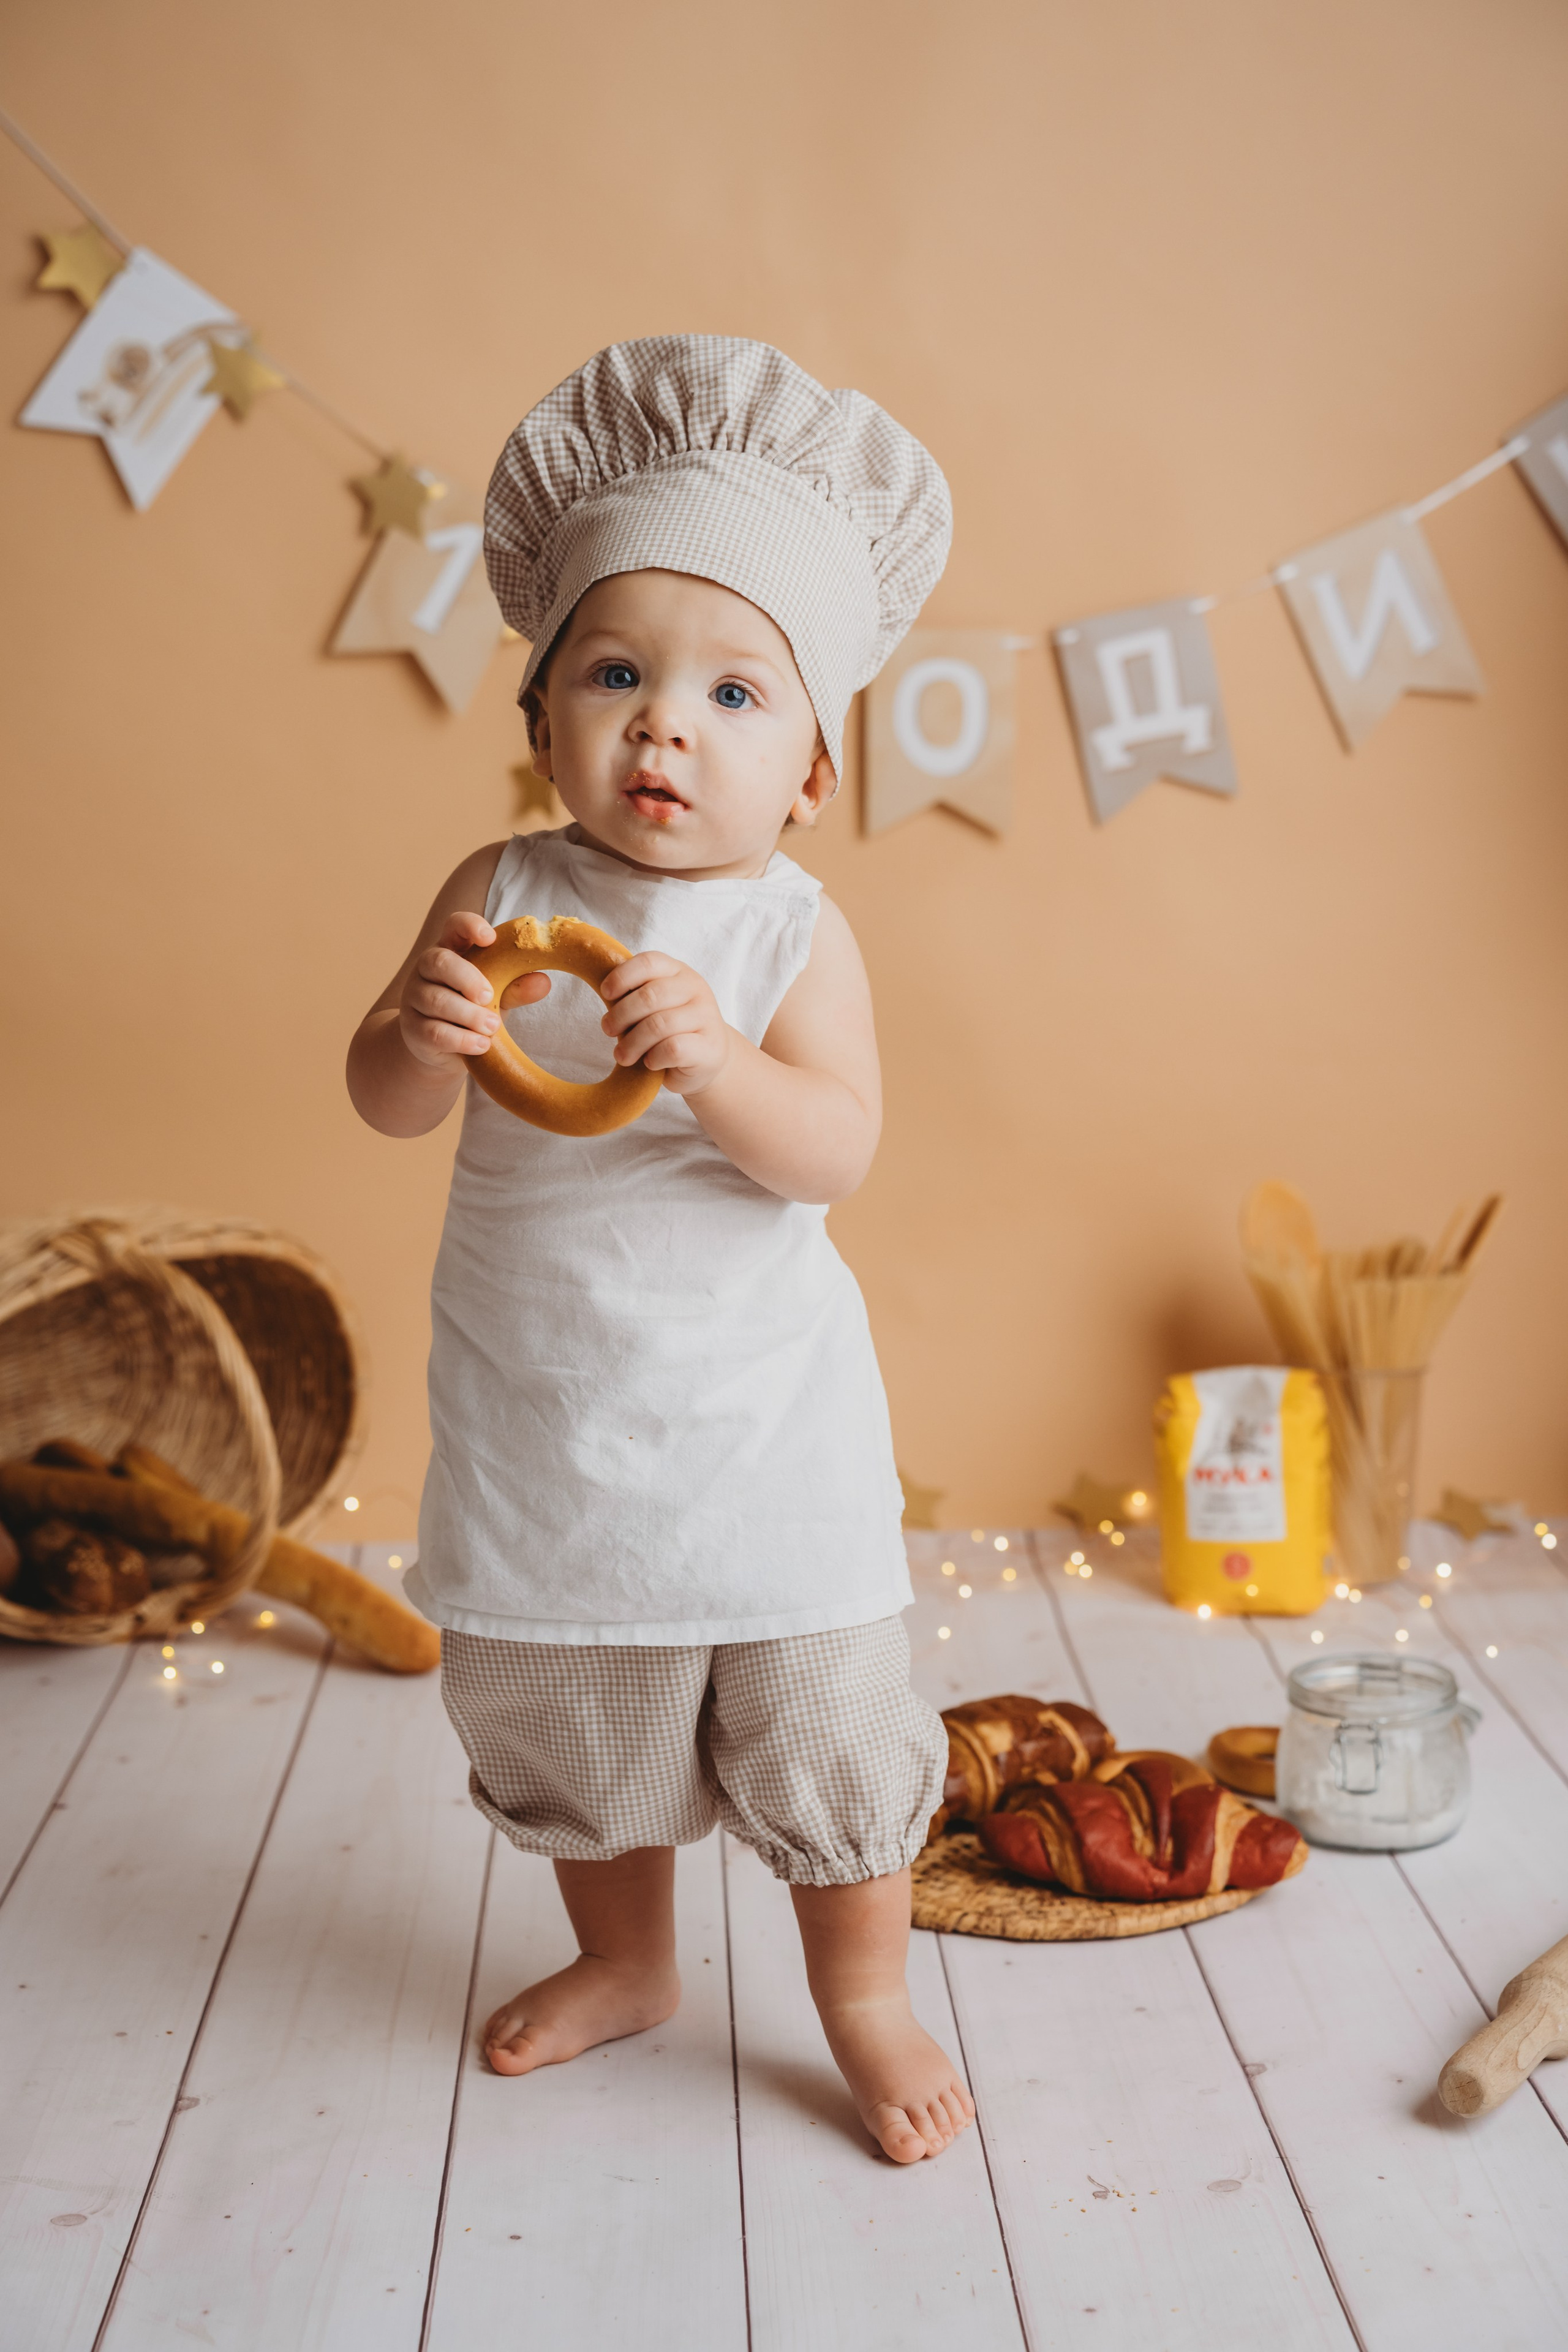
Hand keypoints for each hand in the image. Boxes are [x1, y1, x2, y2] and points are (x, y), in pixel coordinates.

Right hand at [397, 912, 548, 1069]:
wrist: (442, 1048)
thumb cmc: (473, 1010)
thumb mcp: (497, 996)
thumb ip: (515, 987)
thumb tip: (543, 982)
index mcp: (451, 950)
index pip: (453, 926)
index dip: (469, 925)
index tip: (490, 937)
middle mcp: (426, 969)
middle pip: (439, 961)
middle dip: (467, 978)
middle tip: (489, 996)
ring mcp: (415, 998)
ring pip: (436, 1000)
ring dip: (469, 1015)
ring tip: (493, 1027)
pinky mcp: (413, 1029)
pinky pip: (434, 1032)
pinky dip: (461, 1039)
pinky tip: (482, 1045)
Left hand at [600, 952, 730, 1096]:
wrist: (708, 1060)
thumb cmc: (672, 1030)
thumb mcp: (655, 1006)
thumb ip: (636, 995)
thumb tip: (607, 994)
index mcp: (679, 972)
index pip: (648, 962)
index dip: (622, 976)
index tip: (606, 994)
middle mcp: (696, 989)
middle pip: (649, 996)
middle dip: (621, 1015)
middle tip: (608, 1029)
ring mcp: (706, 1017)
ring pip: (658, 1025)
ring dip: (632, 1043)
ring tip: (622, 1055)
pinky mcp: (709, 1047)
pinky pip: (671, 1049)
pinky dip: (653, 1058)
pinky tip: (650, 1062)